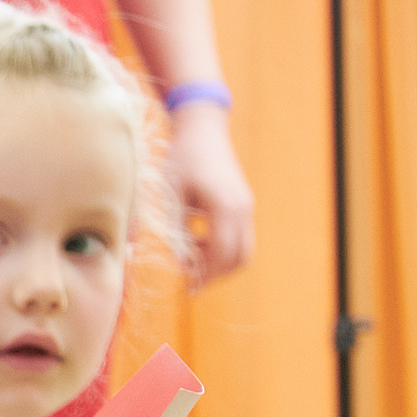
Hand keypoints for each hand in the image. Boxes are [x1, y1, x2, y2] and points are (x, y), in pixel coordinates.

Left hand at [168, 102, 255, 282]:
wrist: (202, 129)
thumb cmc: (182, 159)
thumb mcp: (171, 195)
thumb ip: (177, 229)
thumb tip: (183, 261)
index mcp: (225, 207)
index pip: (223, 254)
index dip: (206, 275)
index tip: (187, 287)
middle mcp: (242, 208)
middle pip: (239, 258)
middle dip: (215, 274)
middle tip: (189, 281)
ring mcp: (246, 206)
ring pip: (243, 249)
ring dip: (219, 261)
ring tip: (190, 258)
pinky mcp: (243, 204)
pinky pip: (239, 236)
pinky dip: (222, 247)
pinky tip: (197, 241)